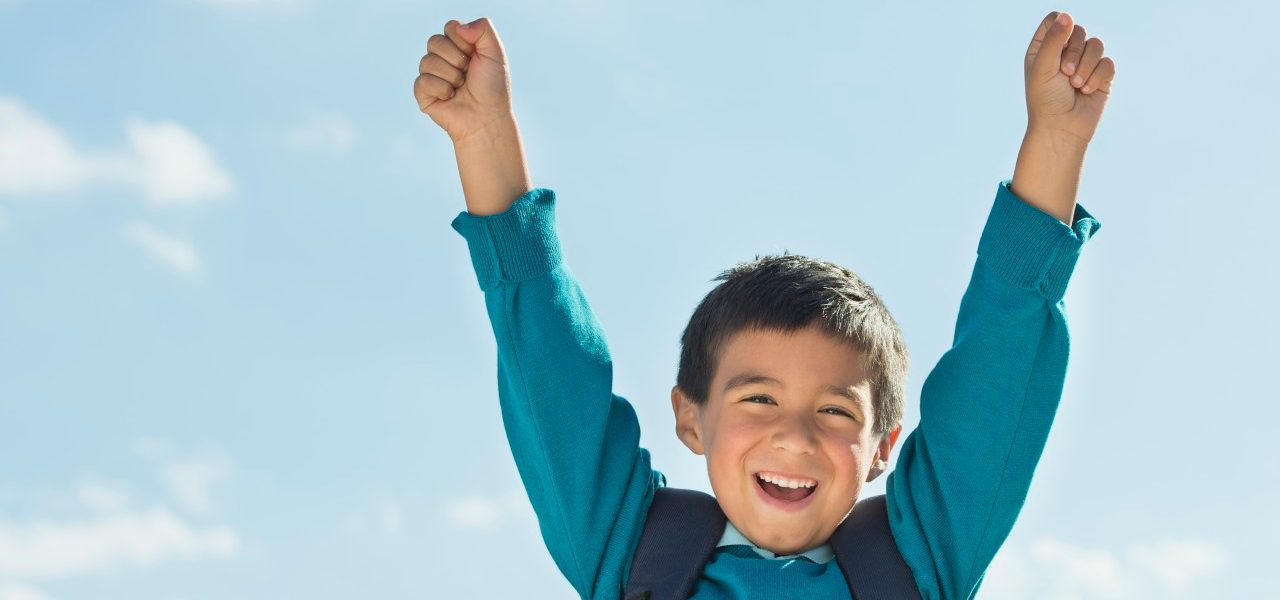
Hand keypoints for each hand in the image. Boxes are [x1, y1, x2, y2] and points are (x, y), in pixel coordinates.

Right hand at [414, 17, 515, 143]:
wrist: (487, 117)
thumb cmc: (492, 87)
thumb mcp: (495, 53)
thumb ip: (483, 29)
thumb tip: (458, 28)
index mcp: (459, 46)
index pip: (450, 28)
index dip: (463, 42)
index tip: (475, 56)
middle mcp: (443, 58)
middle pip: (434, 41)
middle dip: (456, 59)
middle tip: (467, 74)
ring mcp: (431, 74)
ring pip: (427, 61)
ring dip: (451, 76)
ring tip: (461, 87)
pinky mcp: (423, 93)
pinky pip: (422, 80)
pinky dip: (441, 89)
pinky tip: (450, 97)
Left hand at [1023, 11, 1116, 144]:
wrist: (1061, 128)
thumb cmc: (1045, 100)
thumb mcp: (1043, 68)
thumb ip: (1054, 40)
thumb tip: (1067, 15)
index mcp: (1043, 48)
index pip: (1055, 20)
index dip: (1060, 27)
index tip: (1059, 44)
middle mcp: (1064, 53)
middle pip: (1079, 30)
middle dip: (1075, 51)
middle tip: (1065, 72)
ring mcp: (1084, 63)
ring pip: (1097, 44)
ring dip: (1087, 66)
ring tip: (1076, 85)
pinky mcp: (1101, 76)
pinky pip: (1108, 62)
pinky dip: (1098, 77)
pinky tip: (1086, 91)